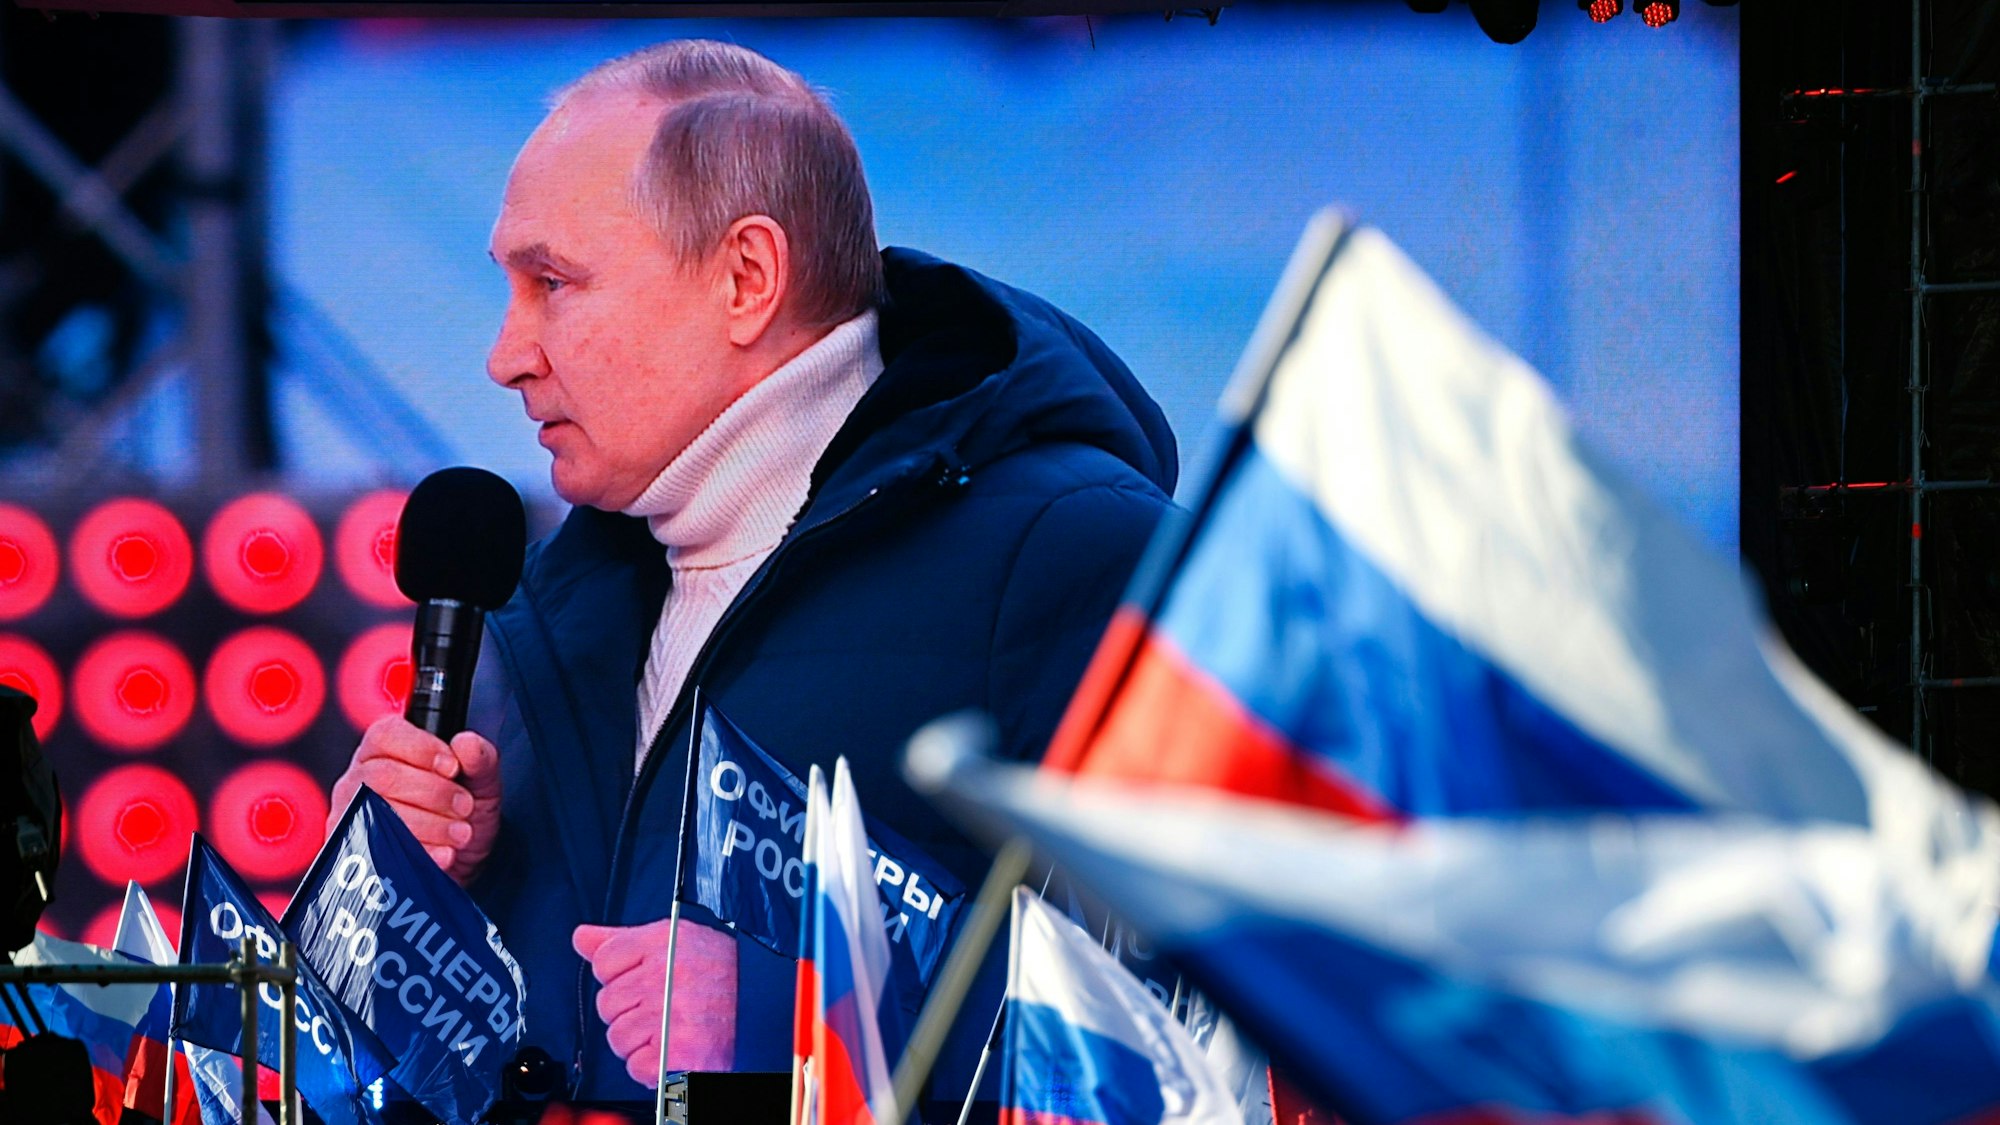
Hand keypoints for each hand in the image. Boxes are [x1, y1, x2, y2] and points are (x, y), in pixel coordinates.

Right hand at [328, 715, 501, 884]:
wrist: (462, 863)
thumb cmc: (463, 813)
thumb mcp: (481, 782)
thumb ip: (480, 758)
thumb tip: (467, 743)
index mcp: (386, 749)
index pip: (387, 735)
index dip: (421, 749)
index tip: (453, 767)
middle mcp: (361, 777)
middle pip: (383, 776)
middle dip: (433, 793)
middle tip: (464, 806)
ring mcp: (353, 814)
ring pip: (380, 813)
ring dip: (430, 825)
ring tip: (460, 832)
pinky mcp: (355, 849)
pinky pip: (380, 850)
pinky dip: (420, 851)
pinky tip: (443, 854)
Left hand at [572, 918, 737, 1085]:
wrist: (764, 1003)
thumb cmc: (720, 970)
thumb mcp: (671, 939)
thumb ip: (619, 941)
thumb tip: (581, 937)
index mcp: (661, 942)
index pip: (604, 962)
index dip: (620, 976)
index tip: (644, 979)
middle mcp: (665, 975)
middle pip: (607, 1003)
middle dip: (629, 1011)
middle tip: (662, 1007)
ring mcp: (671, 1014)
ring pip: (618, 1038)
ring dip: (640, 1041)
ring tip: (670, 1028)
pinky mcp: (679, 1050)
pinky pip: (637, 1067)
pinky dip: (652, 1068)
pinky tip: (674, 1049)